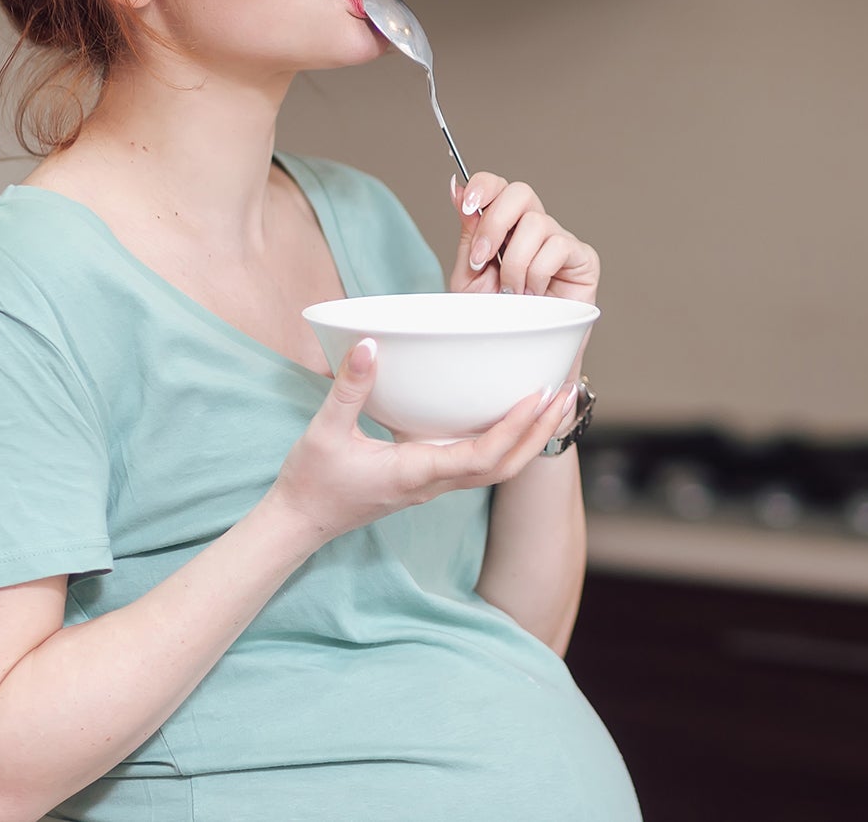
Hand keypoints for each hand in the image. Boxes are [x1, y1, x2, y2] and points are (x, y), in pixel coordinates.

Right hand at [268, 338, 579, 539]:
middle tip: (567, 394)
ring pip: (496, 469)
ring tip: (553, 402)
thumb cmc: (311, 481)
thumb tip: (371, 346)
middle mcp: (434, 483)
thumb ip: (349, 388)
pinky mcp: (428, 479)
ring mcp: (433, 484)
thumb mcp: (325, 431)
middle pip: (504, 467)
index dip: (514, 429)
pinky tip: (512, 415)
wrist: (299, 522)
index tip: (537, 397)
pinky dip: (505, 441)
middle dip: (539, 433)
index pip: (481, 457)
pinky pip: (479, 464)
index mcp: (416, 472)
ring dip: (529, 438)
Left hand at [449, 172, 599, 303]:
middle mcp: (534, 228)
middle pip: (520, 193)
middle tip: (481, 258)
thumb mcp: (471, 275)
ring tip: (511, 292)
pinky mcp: (582, 258)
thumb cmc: (497, 318)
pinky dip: (538, 273)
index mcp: (506, 226)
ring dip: (515, 262)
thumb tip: (457, 188)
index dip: (483, 187)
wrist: (520, 353)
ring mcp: (560, 241)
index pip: (498, 186)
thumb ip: (469, 233)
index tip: (466, 206)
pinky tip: (535, 295)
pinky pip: (558, 246)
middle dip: (495, 222)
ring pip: (536, 223)